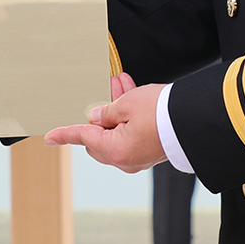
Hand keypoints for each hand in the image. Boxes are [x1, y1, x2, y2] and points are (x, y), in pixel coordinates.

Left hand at [45, 73, 167, 172]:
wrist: (196, 119)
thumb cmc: (162, 112)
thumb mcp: (127, 105)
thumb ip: (106, 112)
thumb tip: (96, 118)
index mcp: (116, 151)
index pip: (83, 137)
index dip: (64, 134)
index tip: (48, 136)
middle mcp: (125, 159)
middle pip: (98, 137)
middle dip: (98, 115)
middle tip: (103, 92)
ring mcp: (138, 157)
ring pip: (116, 132)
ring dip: (115, 110)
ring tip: (119, 83)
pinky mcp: (150, 151)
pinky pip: (130, 134)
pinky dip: (128, 116)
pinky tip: (130, 93)